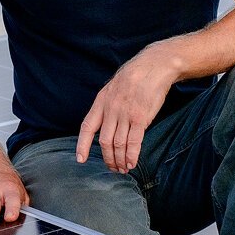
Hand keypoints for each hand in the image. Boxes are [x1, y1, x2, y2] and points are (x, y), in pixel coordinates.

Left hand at [76, 45, 179, 172]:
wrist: (154, 65)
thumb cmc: (136, 76)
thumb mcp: (114, 86)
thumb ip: (108, 104)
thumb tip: (106, 123)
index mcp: (101, 101)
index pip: (87, 127)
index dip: (82, 145)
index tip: (80, 159)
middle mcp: (111, 109)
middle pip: (104, 141)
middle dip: (108, 158)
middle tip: (113, 168)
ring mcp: (125, 114)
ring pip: (118, 144)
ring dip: (120, 160)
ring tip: (123, 168)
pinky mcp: (141, 117)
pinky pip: (134, 142)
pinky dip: (132, 155)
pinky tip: (132, 163)